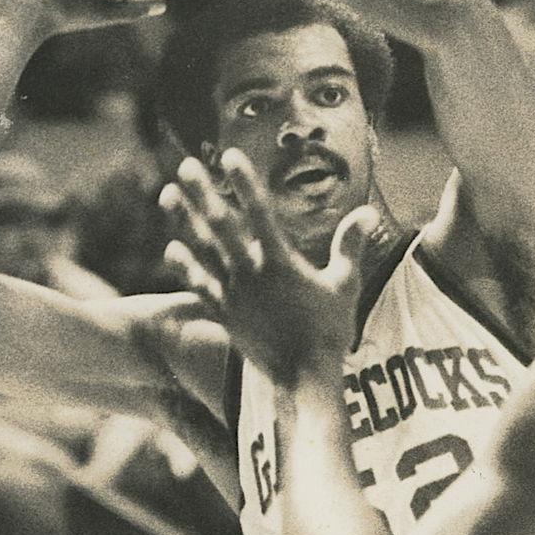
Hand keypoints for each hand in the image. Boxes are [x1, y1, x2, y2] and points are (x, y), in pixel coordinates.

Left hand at [160, 150, 376, 380]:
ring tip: (166, 193)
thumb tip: (367, 212)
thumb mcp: (345, 285)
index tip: (229, 157)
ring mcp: (234, 295)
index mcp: (280, 262)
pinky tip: (171, 247)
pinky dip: (184, 265)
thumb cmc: (329, 331)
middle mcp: (250, 274)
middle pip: (220, 225)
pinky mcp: (225, 315)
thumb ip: (350, 245)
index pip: (258, 212)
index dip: (243, 182)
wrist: (303, 378)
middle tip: (185, 165)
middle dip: (202, 192)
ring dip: (183, 220)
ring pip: (202, 250)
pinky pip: (199, 285)